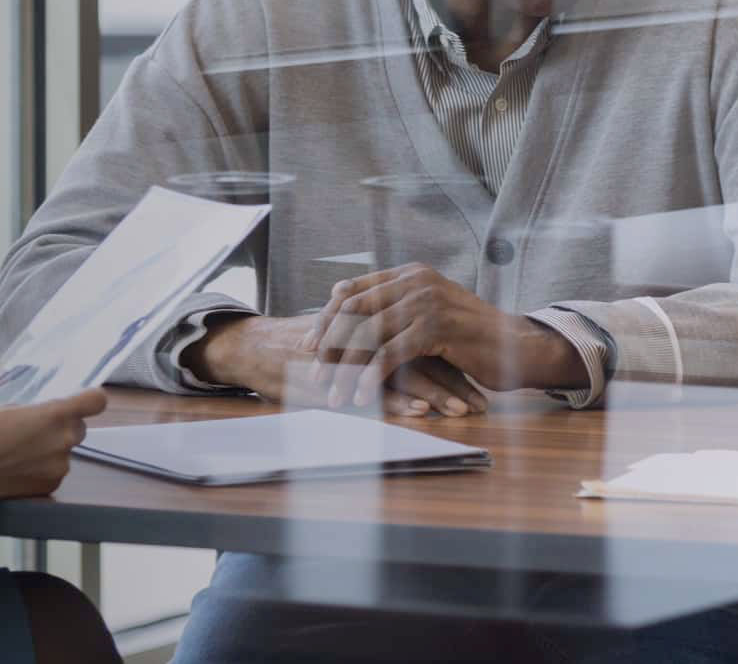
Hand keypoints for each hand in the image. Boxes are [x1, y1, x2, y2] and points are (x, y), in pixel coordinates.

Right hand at [0, 388, 108, 509]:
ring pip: (64, 450)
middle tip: (33, 427)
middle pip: (78, 426)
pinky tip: (15, 465)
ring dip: (49, 447)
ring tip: (17, 448)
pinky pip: (54, 470)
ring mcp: (58, 467)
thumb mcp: (3, 409)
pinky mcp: (49, 487)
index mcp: (54, 415)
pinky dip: (40, 467)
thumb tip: (45, 411)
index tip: (80, 399)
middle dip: (61, 425)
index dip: (88, 398)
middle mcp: (63, 442)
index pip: (95, 401)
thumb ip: (34, 409)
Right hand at [193, 314, 487, 417]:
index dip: (453, 363)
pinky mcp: (338, 377)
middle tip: (481, 402)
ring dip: (436, 393)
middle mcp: (370, 339)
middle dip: (454, 382)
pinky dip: (398, 398)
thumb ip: (376, 344)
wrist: (256, 349)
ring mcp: (355, 359)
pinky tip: (421, 408)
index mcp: (375, 328)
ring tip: (462, 409)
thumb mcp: (344, 341)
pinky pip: (371, 388)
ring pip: (403, 374)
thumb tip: (417, 355)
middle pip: (422, 358)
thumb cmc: (304, 350)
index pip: (423, 344)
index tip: (481, 381)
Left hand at [302, 264, 585, 407]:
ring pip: (368, 334)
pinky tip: (362, 397)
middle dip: (329, 344)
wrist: (518, 346)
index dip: (327, 319)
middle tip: (314, 373)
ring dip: (345, 368)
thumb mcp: (430, 317)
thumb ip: (396, 312)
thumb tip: (351, 318)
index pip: (352, 291)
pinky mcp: (436, 328)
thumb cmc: (472, 338)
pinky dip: (371, 377)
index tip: (310, 347)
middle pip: (353, 310)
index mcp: (409, 274)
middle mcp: (415, 281)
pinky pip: (391, 353)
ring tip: (334, 396)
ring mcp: (426, 302)